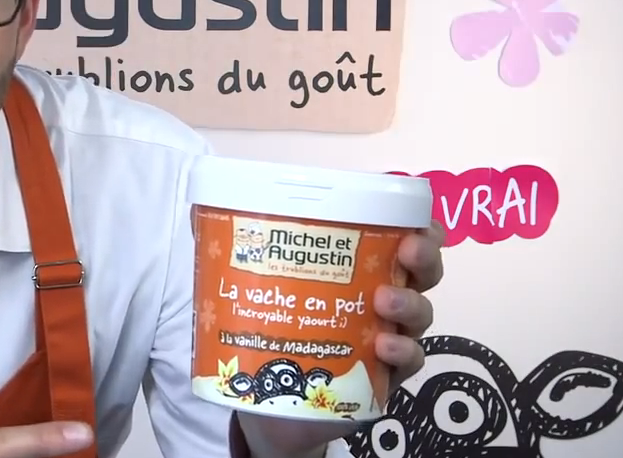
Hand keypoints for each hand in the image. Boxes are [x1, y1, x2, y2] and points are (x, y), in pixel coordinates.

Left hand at [233, 222, 445, 457]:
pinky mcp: (383, 377)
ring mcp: (388, 336)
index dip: (418, 223)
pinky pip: (410, 361)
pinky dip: (403, 351)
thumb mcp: (258, 289)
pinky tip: (382, 347)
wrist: (274, 405)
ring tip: (383, 301)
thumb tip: (198, 217)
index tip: (413, 218)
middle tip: (408, 249)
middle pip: (423, 269)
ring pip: (420, 312)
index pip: (401, 236)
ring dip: (409, 302)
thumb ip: (239, 255)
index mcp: (359, 267)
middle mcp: (383, 296)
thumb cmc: (275, 332)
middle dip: (424, 254)